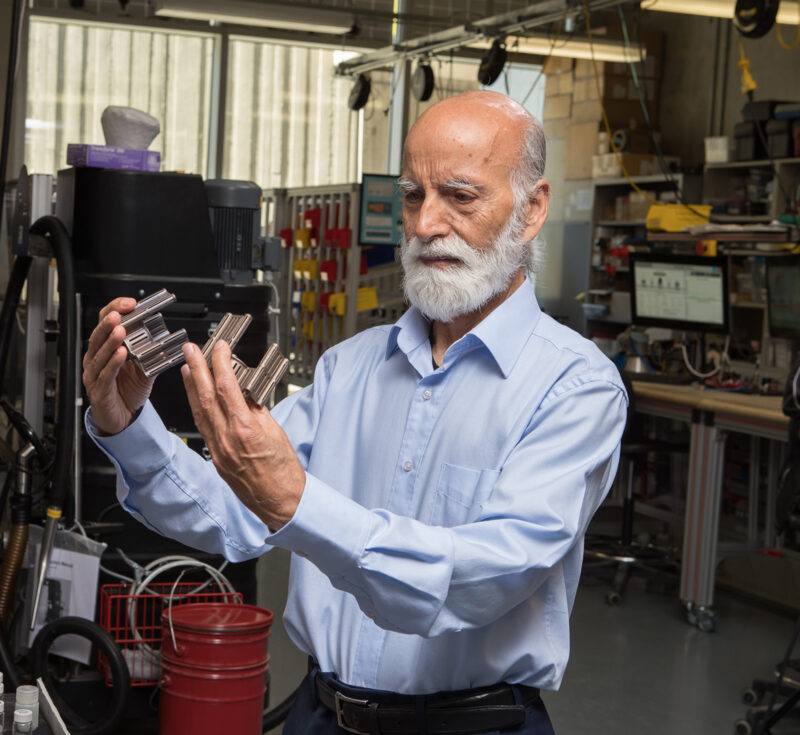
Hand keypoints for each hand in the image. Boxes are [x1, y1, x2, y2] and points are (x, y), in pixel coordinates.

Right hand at [82, 298, 155, 435]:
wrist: (122, 417)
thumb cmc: (128, 391)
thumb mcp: (143, 370)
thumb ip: (151, 356)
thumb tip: (165, 344)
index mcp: (107, 349)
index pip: (106, 324)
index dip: (115, 311)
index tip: (128, 303)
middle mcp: (97, 359)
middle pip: (98, 336)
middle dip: (108, 323)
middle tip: (119, 314)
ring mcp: (95, 374)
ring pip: (99, 355)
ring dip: (110, 342)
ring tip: (120, 332)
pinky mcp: (99, 390)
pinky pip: (105, 375)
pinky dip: (113, 364)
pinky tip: (121, 355)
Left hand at [180, 340, 304, 531]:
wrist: (281, 501)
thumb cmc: (284, 470)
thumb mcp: (276, 431)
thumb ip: (257, 409)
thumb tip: (244, 390)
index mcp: (245, 430)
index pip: (227, 388)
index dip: (220, 363)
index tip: (219, 348)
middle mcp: (227, 440)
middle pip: (206, 397)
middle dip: (196, 368)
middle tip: (190, 349)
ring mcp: (218, 450)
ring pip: (199, 412)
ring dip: (191, 387)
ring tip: (187, 367)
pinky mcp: (216, 459)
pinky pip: (203, 427)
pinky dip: (198, 408)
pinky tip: (197, 398)